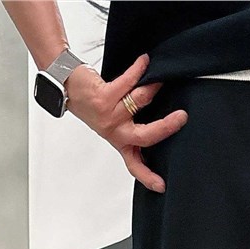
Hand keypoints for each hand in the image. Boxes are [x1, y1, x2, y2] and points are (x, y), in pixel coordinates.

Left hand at [63, 54, 187, 192]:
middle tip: (182, 118)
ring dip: (152, 86)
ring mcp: (109, 116)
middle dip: (165, 126)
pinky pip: (127, 82)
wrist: (67, 87)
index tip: (161, 186)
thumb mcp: (114, 123)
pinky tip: (145, 61)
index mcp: (120, 142)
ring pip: (139, 101)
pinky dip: (138, 70)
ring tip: (161, 77)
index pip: (135, 165)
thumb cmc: (95, 104)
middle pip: (144, 136)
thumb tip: (164, 123)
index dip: (148, 177)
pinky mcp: (103, 97)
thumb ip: (134, 127)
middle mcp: (115, 132)